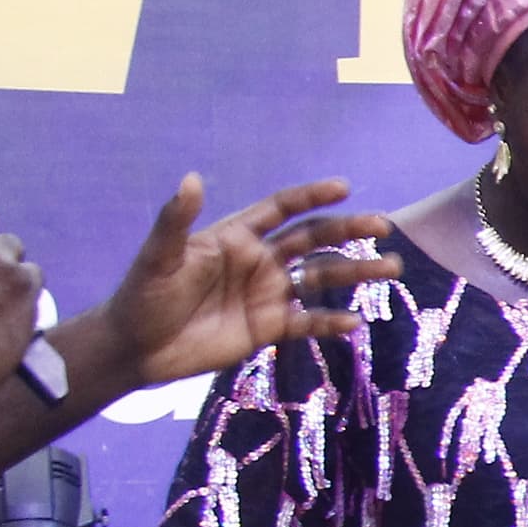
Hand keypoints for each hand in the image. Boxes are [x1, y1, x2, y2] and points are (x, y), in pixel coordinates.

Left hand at [87, 174, 399, 386]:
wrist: (137, 348)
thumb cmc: (143, 296)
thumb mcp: (158, 257)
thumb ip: (177, 220)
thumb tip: (192, 178)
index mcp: (237, 237)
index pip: (281, 210)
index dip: (311, 197)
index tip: (344, 187)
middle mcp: (260, 261)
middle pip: (312, 240)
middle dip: (348, 231)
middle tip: (382, 227)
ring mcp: (268, 294)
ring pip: (321, 277)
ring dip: (355, 272)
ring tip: (389, 268)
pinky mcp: (270, 328)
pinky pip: (308, 321)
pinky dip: (331, 322)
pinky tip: (353, 322)